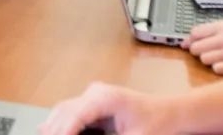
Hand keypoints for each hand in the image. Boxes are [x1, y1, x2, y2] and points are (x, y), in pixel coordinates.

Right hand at [40, 83, 174, 134]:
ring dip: (54, 127)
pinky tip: (52, 132)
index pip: (75, 116)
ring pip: (64, 110)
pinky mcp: (94, 102)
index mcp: (105, 98)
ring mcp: (94, 94)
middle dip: (54, 129)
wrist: (170, 113)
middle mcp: (96, 92)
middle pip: (64, 111)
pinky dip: (61, 124)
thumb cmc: (157, 124)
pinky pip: (71, 112)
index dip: (63, 131)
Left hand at [182, 18, 222, 74]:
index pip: (195, 32)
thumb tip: (191, 38)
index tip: (193, 43)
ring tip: (222, 57)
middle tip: (209, 51)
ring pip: (205, 59)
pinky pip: (217, 69)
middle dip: (200, 50)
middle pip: (197, 47)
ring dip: (210, 60)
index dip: (193, 39)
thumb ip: (214, 30)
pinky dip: (220, 69)